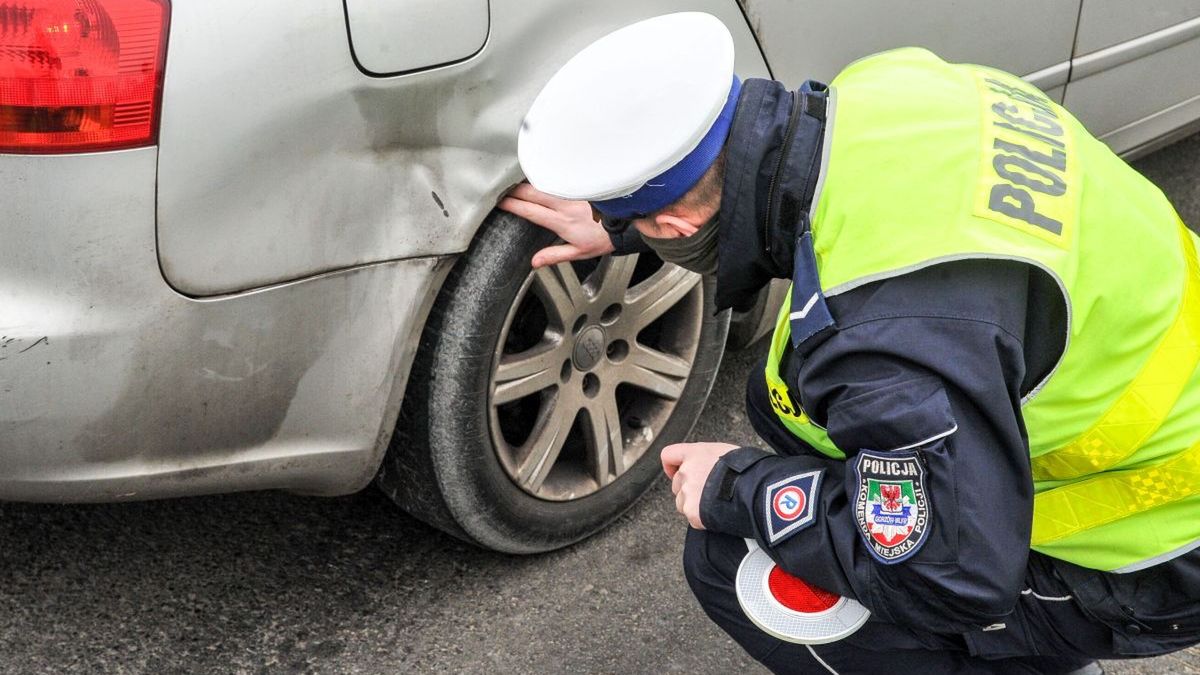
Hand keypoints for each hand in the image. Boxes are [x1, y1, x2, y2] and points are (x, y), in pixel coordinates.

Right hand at [498, 183, 614, 267]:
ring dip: (527, 182)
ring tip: (513, 182)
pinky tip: (536, 176)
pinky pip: (557, 179)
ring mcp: (572, 193)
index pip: (531, 211)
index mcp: (563, 222)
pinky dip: (544, 178)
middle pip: (533, 192)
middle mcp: (566, 205)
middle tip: (500, 189)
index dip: (513, 205)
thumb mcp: (579, 253)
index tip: (500, 202)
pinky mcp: (579, 185)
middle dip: (514, 189)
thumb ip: (554, 255)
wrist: (625, 224)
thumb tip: (535, 262)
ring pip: (544, 183)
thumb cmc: (603, 239)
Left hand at [661, 442, 739, 528]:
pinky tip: (717, 513)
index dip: (671, 466)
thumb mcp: (726, 452)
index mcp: (694, 454)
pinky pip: (692, 518)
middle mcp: (687, 472)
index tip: (675, 472)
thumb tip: (708, 464)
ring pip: (682, 503)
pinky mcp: (692, 512)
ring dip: (694, 505)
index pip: (668, 455)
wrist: (754, 490)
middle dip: (688, 490)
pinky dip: (702, 519)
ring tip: (715, 503)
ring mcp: (688, 493)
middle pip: (677, 484)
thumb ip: (708, 458)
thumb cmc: (746, 470)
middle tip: (708, 493)